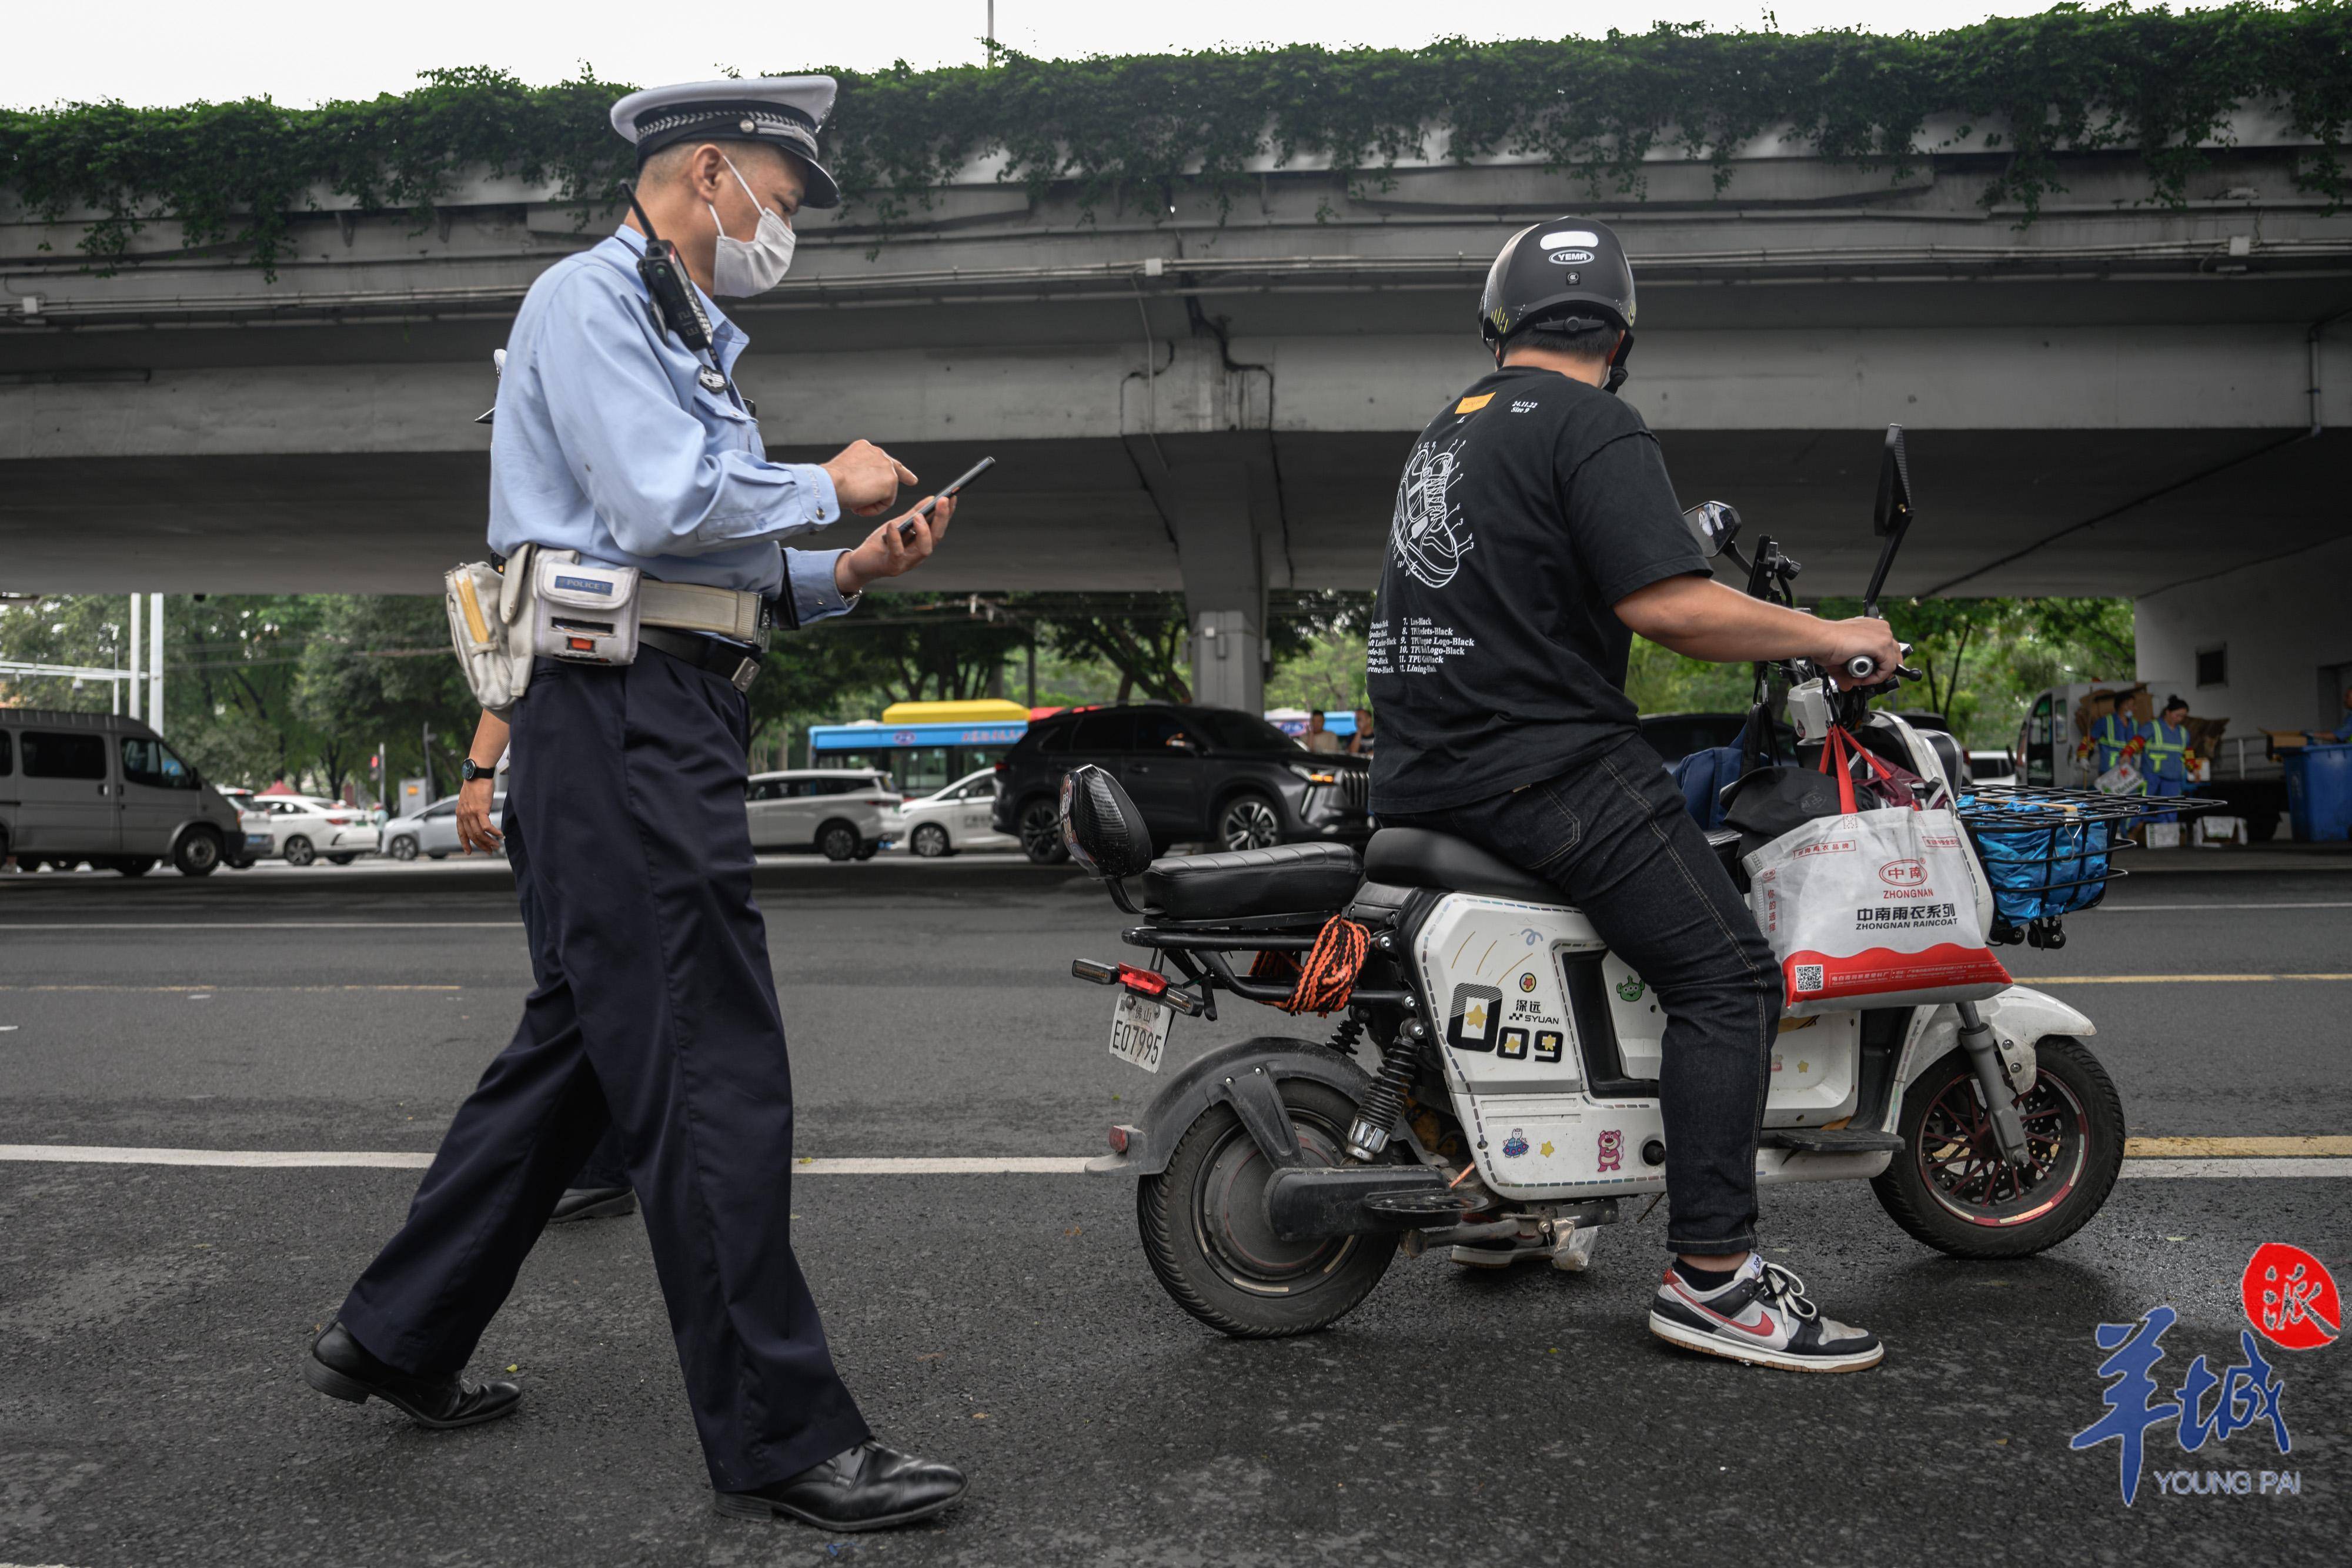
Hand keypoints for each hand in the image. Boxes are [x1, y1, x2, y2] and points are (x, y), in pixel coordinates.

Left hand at [455, 776, 501, 853]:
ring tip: (497, 845)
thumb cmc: (475, 784)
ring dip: (489, 841)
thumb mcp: (468, 799)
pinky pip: (487, 826)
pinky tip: (500, 835)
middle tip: (490, 851)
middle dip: (481, 845)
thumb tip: (478, 816)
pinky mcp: (480, 810)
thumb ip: (470, 810)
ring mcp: (471, 813)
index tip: (469, 851)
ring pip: (479, 833)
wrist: (477, 774)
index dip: (465, 843)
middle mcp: (463, 815)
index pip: (461, 832)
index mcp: (459, 813)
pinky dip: (494, 832)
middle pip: (472, 835)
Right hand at [820, 440, 918, 517]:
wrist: (828, 483)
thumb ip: (859, 474)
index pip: (883, 458)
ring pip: (887, 491)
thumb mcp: (844, 472)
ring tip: (856, 504)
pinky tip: (860, 507)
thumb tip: (862, 488)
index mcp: (864, 448)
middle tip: (912, 480)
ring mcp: (886, 466)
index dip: (895, 467)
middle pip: (894, 470)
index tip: (909, 473)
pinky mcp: (890, 482)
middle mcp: (878, 453)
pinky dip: (874, 509)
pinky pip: (886, 503)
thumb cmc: (829, 481)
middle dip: (905, 476)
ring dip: (873, 502)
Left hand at [835, 495, 955, 595]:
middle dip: (942, 519)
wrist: (860, 562)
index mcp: (922, 544)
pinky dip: (896, 538)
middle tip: (944, 500)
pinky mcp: (892, 567)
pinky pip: (897, 553)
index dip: (947, 513)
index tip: (952, 496)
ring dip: (924, 532)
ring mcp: (906, 563)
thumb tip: (931, 498)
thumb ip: (913, 514)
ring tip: (919, 516)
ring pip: (924, 549)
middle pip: (936, 538)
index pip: (939, 528)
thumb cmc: (881, 543)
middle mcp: (918, 555)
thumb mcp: (898, 524)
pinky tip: (892, 525)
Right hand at [1814, 616, 1904, 679]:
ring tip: (1861, 679)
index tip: (1868, 673)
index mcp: (1872, 626)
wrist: (1820, 639)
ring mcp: (1883, 635)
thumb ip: (1847, 672)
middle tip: (1868, 679)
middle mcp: (1880, 628)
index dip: (1880, 664)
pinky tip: (1864, 679)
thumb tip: (1848, 685)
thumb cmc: (1825, 642)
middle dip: (1882, 670)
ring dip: (1877, 675)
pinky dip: (1877, 678)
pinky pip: (1888, 668)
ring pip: (1891, 663)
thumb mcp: (1841, 657)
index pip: (1887, 647)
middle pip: (1894, 654)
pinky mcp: (1882, 645)